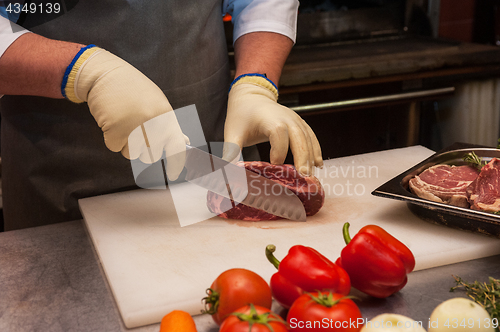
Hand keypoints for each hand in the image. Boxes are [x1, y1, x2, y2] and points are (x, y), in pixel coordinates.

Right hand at [65, 47, 187, 179]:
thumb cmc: (132, 89)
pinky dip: (112, 138)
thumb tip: (183, 142)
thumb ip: (168, 124)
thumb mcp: (156, 103)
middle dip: (144, 149)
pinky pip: (115, 148)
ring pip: (132, 154)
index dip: (177, 164)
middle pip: (152, 155)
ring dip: (127, 144)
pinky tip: (112, 120)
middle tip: (136, 131)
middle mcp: (152, 122)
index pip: (177, 146)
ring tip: (124, 122)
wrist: (105, 74)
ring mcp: (134, 127)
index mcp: (165, 115)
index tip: (174, 175)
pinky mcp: (115, 130)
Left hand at [223, 81, 322, 175]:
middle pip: (299, 137)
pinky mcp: (300, 124)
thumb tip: (226, 173)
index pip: (278, 133)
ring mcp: (296, 120)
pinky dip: (316, 150)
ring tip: (309, 177)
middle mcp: (286, 118)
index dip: (279, 150)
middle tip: (303, 177)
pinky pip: (311, 137)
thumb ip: (231, 152)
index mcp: (269, 119)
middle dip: (302, 157)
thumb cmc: (241, 115)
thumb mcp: (232, 133)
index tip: (274, 165)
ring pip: (308, 139)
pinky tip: (318, 165)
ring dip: (311, 157)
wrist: (252, 97)